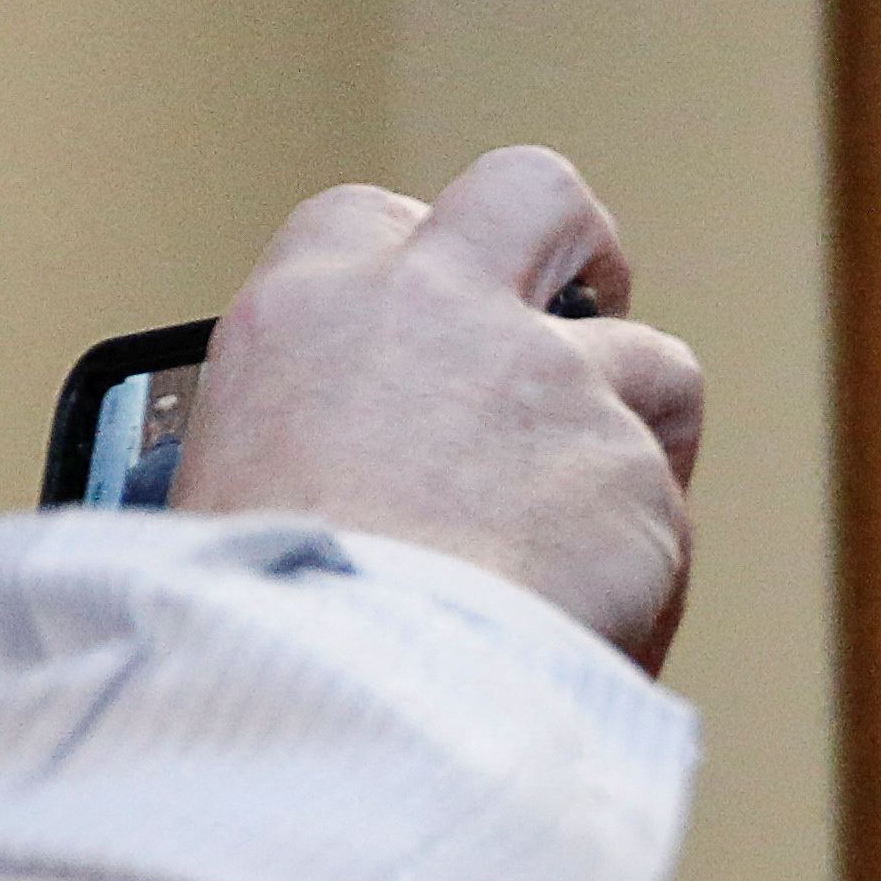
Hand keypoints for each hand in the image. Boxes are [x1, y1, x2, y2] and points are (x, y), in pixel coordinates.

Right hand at [170, 149, 708, 668]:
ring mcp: (557, 387)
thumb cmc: (259, 618)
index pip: (372, 221)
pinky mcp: (637, 476)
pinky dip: (640, 561)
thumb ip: (294, 444)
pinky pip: (665, 511)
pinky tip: (592, 619)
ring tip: (595, 514)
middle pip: (534, 195)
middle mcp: (443, 317)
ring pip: (655, 360)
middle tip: (588, 300)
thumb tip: (324, 479)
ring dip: (640, 425)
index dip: (419, 262)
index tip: (438, 314)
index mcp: (309, 312)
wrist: (341, 685)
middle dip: (574, 242)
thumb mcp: (215, 495)